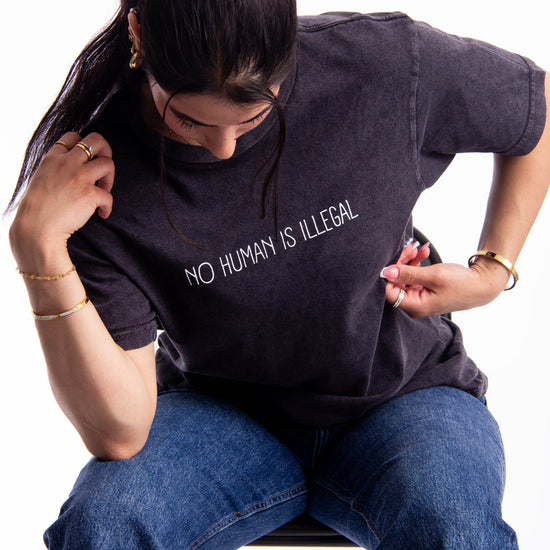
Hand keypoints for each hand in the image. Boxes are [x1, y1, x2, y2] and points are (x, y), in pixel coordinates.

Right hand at [10, 132, 114, 269]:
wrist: (36, 229)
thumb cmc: (38, 209)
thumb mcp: (42, 178)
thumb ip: (57, 169)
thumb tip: (75, 167)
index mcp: (53, 158)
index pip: (73, 136)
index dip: (84, 145)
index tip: (87, 160)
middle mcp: (67, 163)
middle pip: (96, 140)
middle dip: (107, 150)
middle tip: (105, 167)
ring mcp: (80, 177)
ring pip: (108, 163)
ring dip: (110, 178)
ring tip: (104, 190)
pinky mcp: (90, 194)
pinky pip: (109, 196)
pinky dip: (108, 206)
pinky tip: (102, 213)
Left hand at [381, 241, 509, 317]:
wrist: (483, 283)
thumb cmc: (461, 283)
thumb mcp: (433, 275)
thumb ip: (408, 273)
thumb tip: (385, 272)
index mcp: (415, 307)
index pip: (389, 292)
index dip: (389, 274)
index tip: (395, 258)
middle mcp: (414, 305)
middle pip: (396, 283)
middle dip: (401, 263)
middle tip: (410, 247)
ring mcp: (419, 298)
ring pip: (404, 277)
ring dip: (409, 260)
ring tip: (419, 248)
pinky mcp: (423, 291)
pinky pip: (413, 276)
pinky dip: (416, 264)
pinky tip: (424, 252)